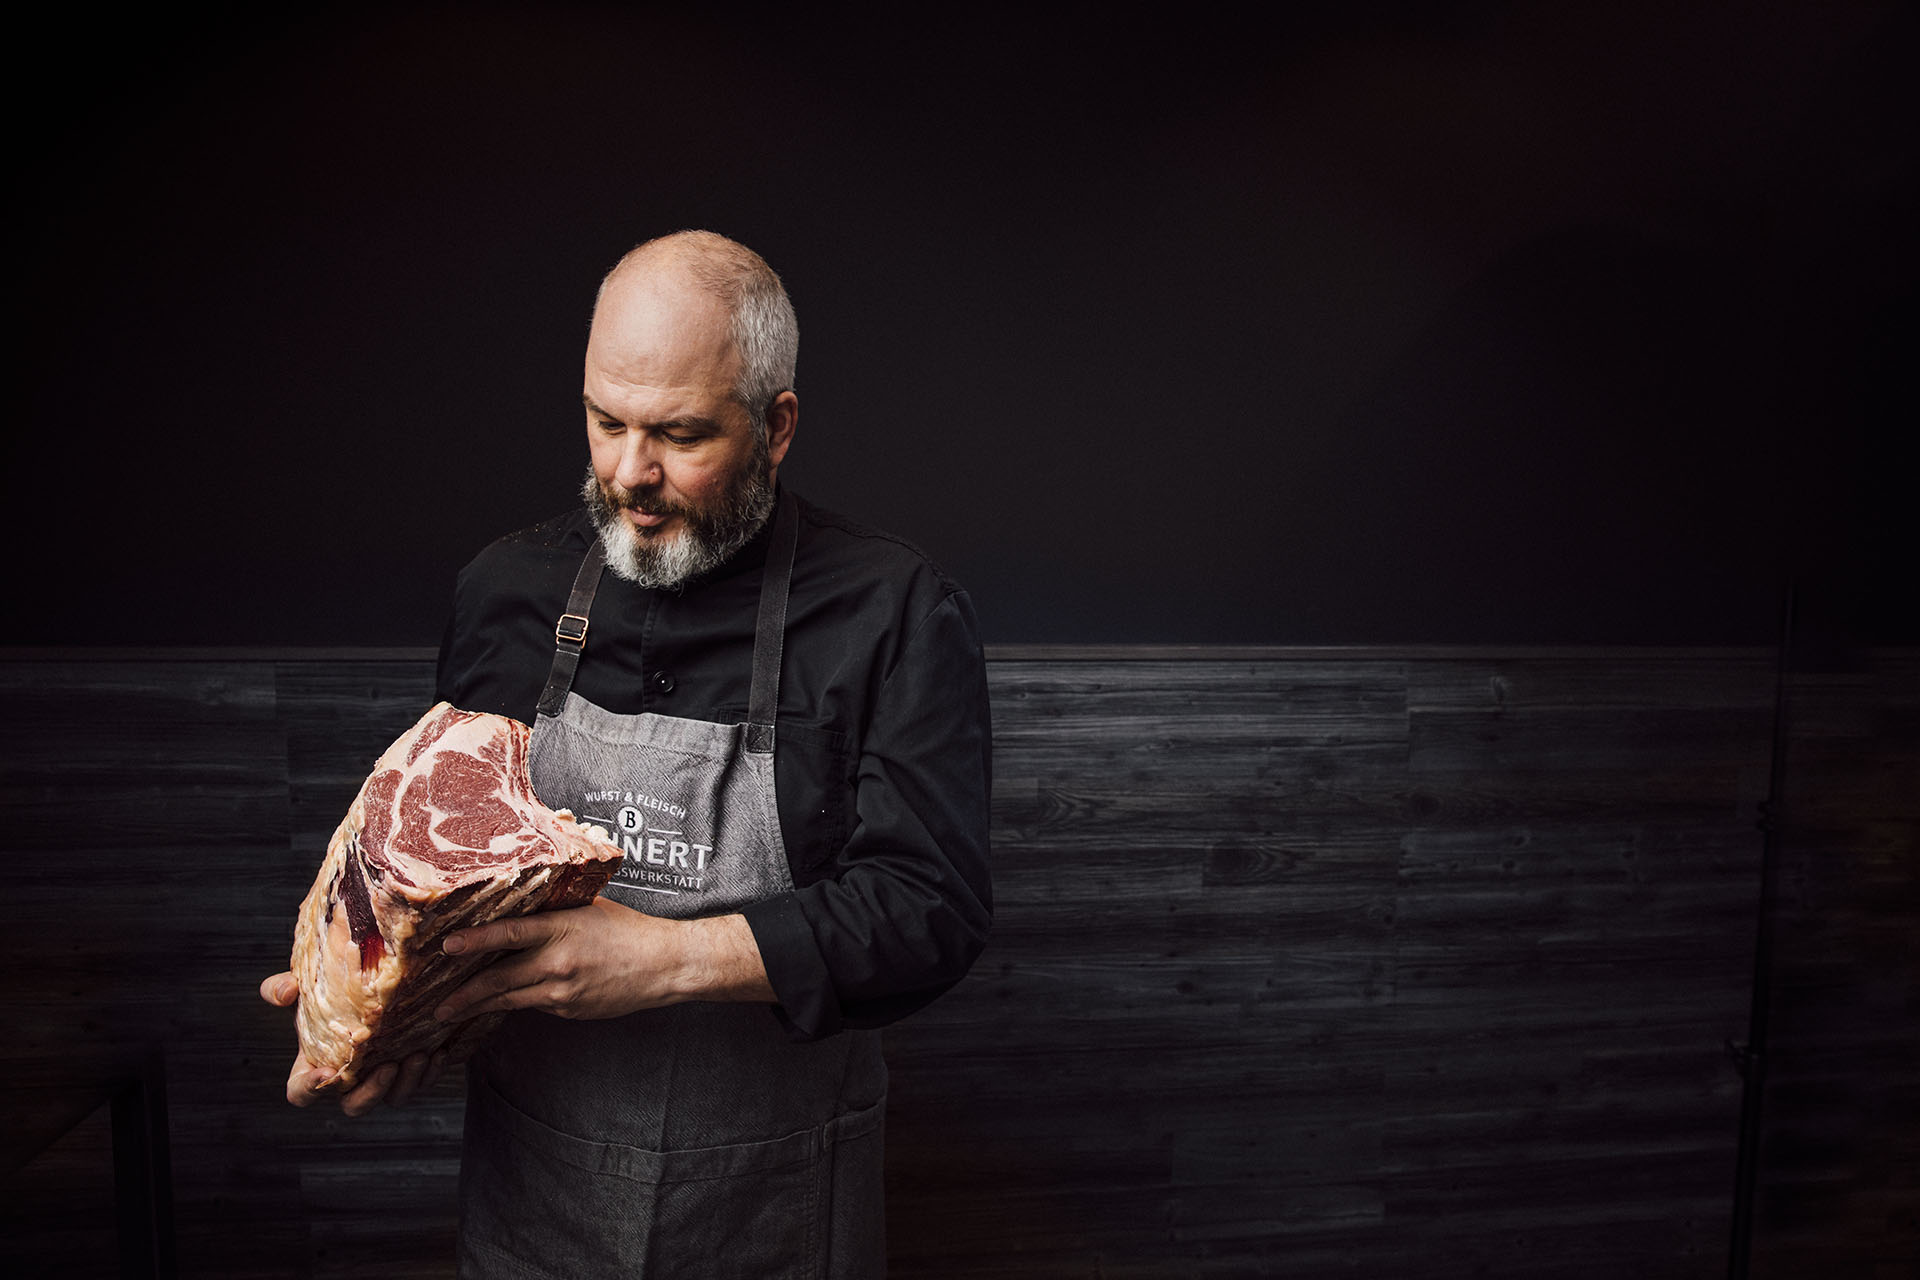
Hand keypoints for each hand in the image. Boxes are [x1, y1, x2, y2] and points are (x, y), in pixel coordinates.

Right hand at [258, 971, 444, 1115]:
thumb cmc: (329, 990)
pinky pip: (420, 1083)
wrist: (371, 982)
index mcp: (315, 1066)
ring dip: (407, 1082)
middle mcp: (349, 1079)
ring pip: (393, 1097)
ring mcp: (379, 1077)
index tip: (325, 1073)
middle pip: (354, 1106)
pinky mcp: (408, 1069)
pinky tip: (438, 1053)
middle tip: (388, 1067)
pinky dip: (429, 1073)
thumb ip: (281, 988)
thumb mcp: (304, 986)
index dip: (308, 1088)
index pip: (301, 1092)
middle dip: (372, 1093)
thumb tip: (285, 992)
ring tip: (420, 1055)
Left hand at [432, 897, 773, 1023]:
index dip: (474, 941)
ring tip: (447, 1013)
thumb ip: (553, 904)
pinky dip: (512, 1003)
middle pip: (499, 980)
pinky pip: (532, 1004)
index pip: (509, 933)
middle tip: (433, 1002)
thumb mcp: (589, 906)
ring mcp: (563, 990)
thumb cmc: (626, 929)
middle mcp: (559, 962)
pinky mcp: (568, 1009)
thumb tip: (519, 890)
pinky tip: (493, 1005)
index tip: (446, 946)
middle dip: (462, 994)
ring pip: (510, 1001)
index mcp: (562, 928)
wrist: (663, 965)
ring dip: (477, 1007)